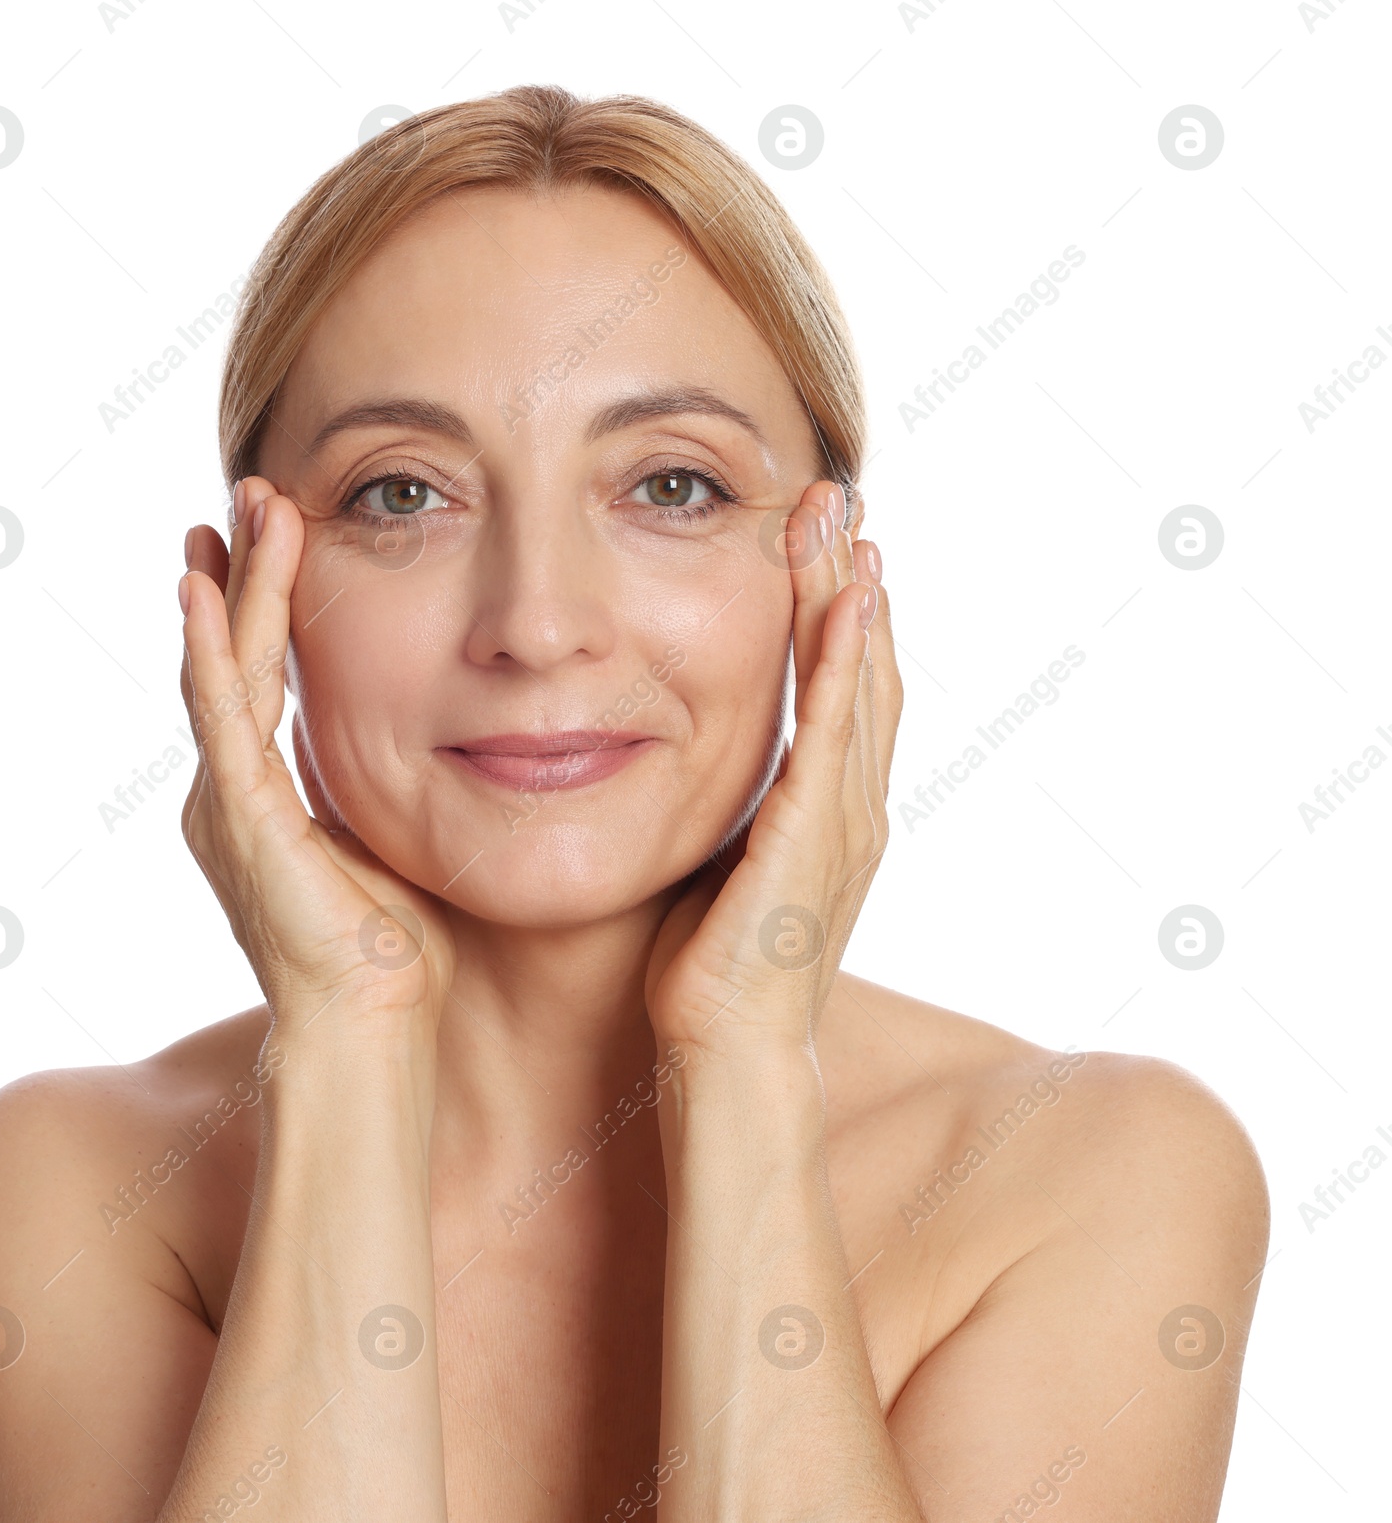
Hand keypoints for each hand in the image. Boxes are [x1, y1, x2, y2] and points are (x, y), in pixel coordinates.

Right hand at [179, 476, 453, 1037]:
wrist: (372, 1029)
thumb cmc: (395, 955)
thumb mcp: (389, 842)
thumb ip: (382, 789)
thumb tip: (428, 740)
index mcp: (264, 800)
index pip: (260, 679)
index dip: (264, 606)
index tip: (274, 539)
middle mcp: (230, 794)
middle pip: (230, 658)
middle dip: (241, 574)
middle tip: (250, 494)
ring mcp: (227, 804)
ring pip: (222, 669)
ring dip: (233, 587)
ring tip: (239, 508)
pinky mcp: (239, 818)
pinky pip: (219, 717)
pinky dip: (206, 649)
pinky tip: (197, 589)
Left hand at [644, 479, 901, 1056]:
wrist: (726, 1053)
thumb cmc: (711, 970)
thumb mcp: (723, 863)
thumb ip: (732, 807)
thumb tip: (687, 758)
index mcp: (829, 809)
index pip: (842, 687)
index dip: (837, 611)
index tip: (818, 541)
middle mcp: (854, 805)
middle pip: (865, 667)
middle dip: (850, 580)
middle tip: (837, 499)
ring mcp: (847, 820)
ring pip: (862, 683)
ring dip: (852, 597)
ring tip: (843, 520)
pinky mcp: (820, 837)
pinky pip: (840, 732)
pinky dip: (849, 662)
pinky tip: (848, 601)